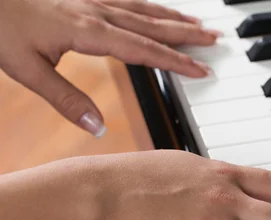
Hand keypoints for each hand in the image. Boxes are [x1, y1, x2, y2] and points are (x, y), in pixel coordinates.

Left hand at [0, 0, 217, 136]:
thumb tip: (97, 127)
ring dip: (173, 17)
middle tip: (215, 39)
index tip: (202, 69)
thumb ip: (64, 99)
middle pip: (152, 24)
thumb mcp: (26, 68)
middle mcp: (96, 10)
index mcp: (88, 32)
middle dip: (186, 34)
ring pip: (143, 7)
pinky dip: (150, 5)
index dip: (176, 61)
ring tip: (198, 24)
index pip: (144, 49)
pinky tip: (157, 9)